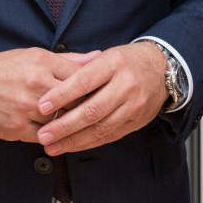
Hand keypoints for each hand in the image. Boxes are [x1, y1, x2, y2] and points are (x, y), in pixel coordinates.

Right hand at [0, 48, 97, 141]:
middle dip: (85, 108)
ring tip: (73, 124)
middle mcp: (35, 84)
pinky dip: (51, 136)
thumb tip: (97, 57)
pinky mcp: (16, 128)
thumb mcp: (32, 56)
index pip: (81, 77)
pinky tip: (54, 133)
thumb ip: (68, 60)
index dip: (94, 89)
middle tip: (94, 113)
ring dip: (68, 124)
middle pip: (76, 101)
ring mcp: (26, 107)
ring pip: (62, 121)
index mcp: (42, 62)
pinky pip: (45, 137)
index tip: (101, 95)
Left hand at [34, 41, 168, 155]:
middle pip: (92, 110)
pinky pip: (109, 136)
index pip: (83, 81)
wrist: (161, 69)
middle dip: (64, 126)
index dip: (61, 95)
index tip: (41, 106)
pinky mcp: (136, 122)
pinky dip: (88, 143)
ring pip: (100, 127)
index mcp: (113, 63)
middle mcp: (126, 85)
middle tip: (43, 135)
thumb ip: (80, 68)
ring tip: (52, 146)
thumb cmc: (125, 61)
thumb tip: (50, 82)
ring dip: (73, 140)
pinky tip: (71, 146)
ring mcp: (133, 105)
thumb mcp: (105, 56)